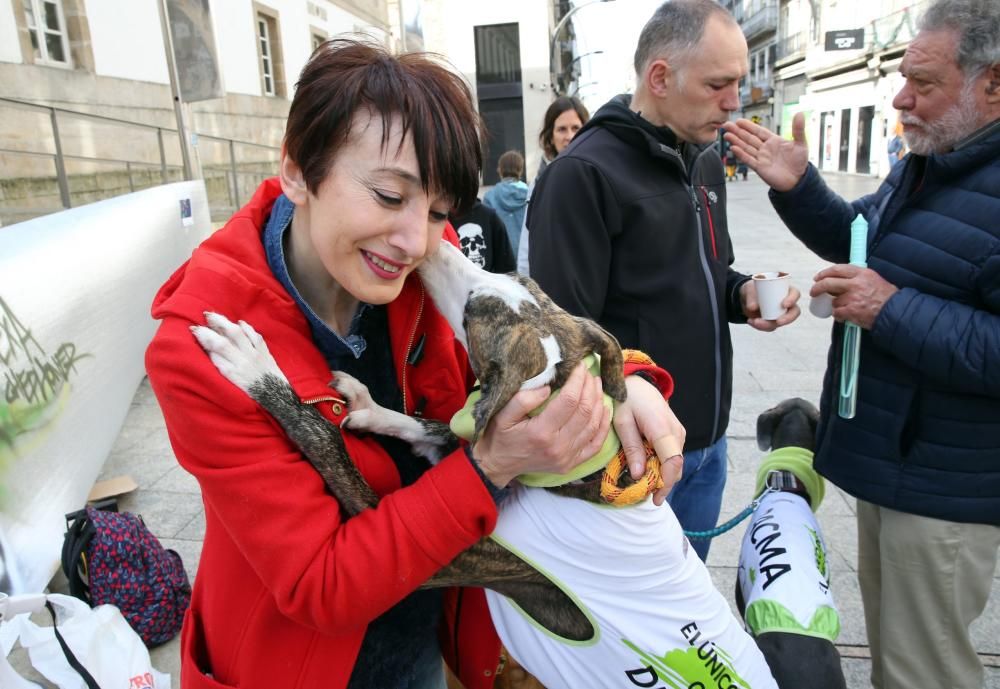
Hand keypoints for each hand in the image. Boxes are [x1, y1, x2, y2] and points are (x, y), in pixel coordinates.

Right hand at [472, 362, 610, 486]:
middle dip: (590, 387)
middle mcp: (558, 446)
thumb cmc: (499, 436)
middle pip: (585, 411)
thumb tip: (548, 387)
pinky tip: (604, 410)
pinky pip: (595, 445)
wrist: (498, 465)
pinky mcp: (571, 464)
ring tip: (596, 385)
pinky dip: (604, 426)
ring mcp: (567, 457)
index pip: (569, 400)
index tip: (579, 366)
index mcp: (541, 432)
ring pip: (594, 425)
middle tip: (588, 372)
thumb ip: (523, 399)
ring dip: (598, 402)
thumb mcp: (502, 414)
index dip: (577, 380)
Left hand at [613, 375, 685, 505]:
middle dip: (663, 484)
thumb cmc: (627, 401)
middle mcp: (676, 433)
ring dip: (662, 475)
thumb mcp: (622, 423)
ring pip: (675, 462)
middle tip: (644, 495)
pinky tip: (648, 469)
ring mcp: (679, 433)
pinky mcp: (677, 434)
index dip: (666, 483)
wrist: (638, 383)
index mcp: (662, 429)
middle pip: (676, 467)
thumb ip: (632, 448)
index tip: (655, 498)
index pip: (672, 462)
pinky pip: (673, 455)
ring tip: (643, 484)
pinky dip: (663, 465)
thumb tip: (637, 475)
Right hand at [722, 113, 808, 191]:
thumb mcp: (801, 143)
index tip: (739, 121)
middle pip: (748, 138)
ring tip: (726, 134)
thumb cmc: (800, 163)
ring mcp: (761, 158)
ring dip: (736, 141)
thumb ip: (798, 129)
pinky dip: (741, 154)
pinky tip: (733, 148)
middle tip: (727, 124)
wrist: (798, 180)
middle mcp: (765, 149)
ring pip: (746, 147)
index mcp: (773, 141)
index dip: (749, 126)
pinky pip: (748, 159)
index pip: (758, 131)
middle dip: (737, 131)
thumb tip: (800, 114)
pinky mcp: (759, 168)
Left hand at [740, 280, 801, 330]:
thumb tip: (752, 307)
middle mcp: (786, 303)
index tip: (784, 304)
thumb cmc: (751, 289)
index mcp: (785, 290)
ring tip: (754, 321)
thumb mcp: (748, 289)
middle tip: (778, 322)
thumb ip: (750, 296)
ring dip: (769, 324)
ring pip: (781, 322)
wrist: (744, 298)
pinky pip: (770, 327)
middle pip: (794, 312)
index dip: (792, 299)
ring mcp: (780, 314)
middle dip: (788, 318)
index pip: (795, 294)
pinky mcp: (772, 322)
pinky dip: (760, 326)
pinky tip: (750, 321)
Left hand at [811, 265, 897, 329]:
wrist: (894, 311)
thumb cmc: (886, 297)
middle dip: (817, 288)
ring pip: (833, 301)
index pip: (837, 269)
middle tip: (814, 292)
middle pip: (828, 283)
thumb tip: (842, 279)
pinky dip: (838, 315)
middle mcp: (856, 284)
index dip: (824, 273)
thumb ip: (858, 277)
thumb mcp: (874, 279)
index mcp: (862, 273)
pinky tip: (844, 316)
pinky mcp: (851, 310)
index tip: (818, 277)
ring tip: (844, 308)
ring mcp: (852, 297)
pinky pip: (837, 313)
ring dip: (834, 306)